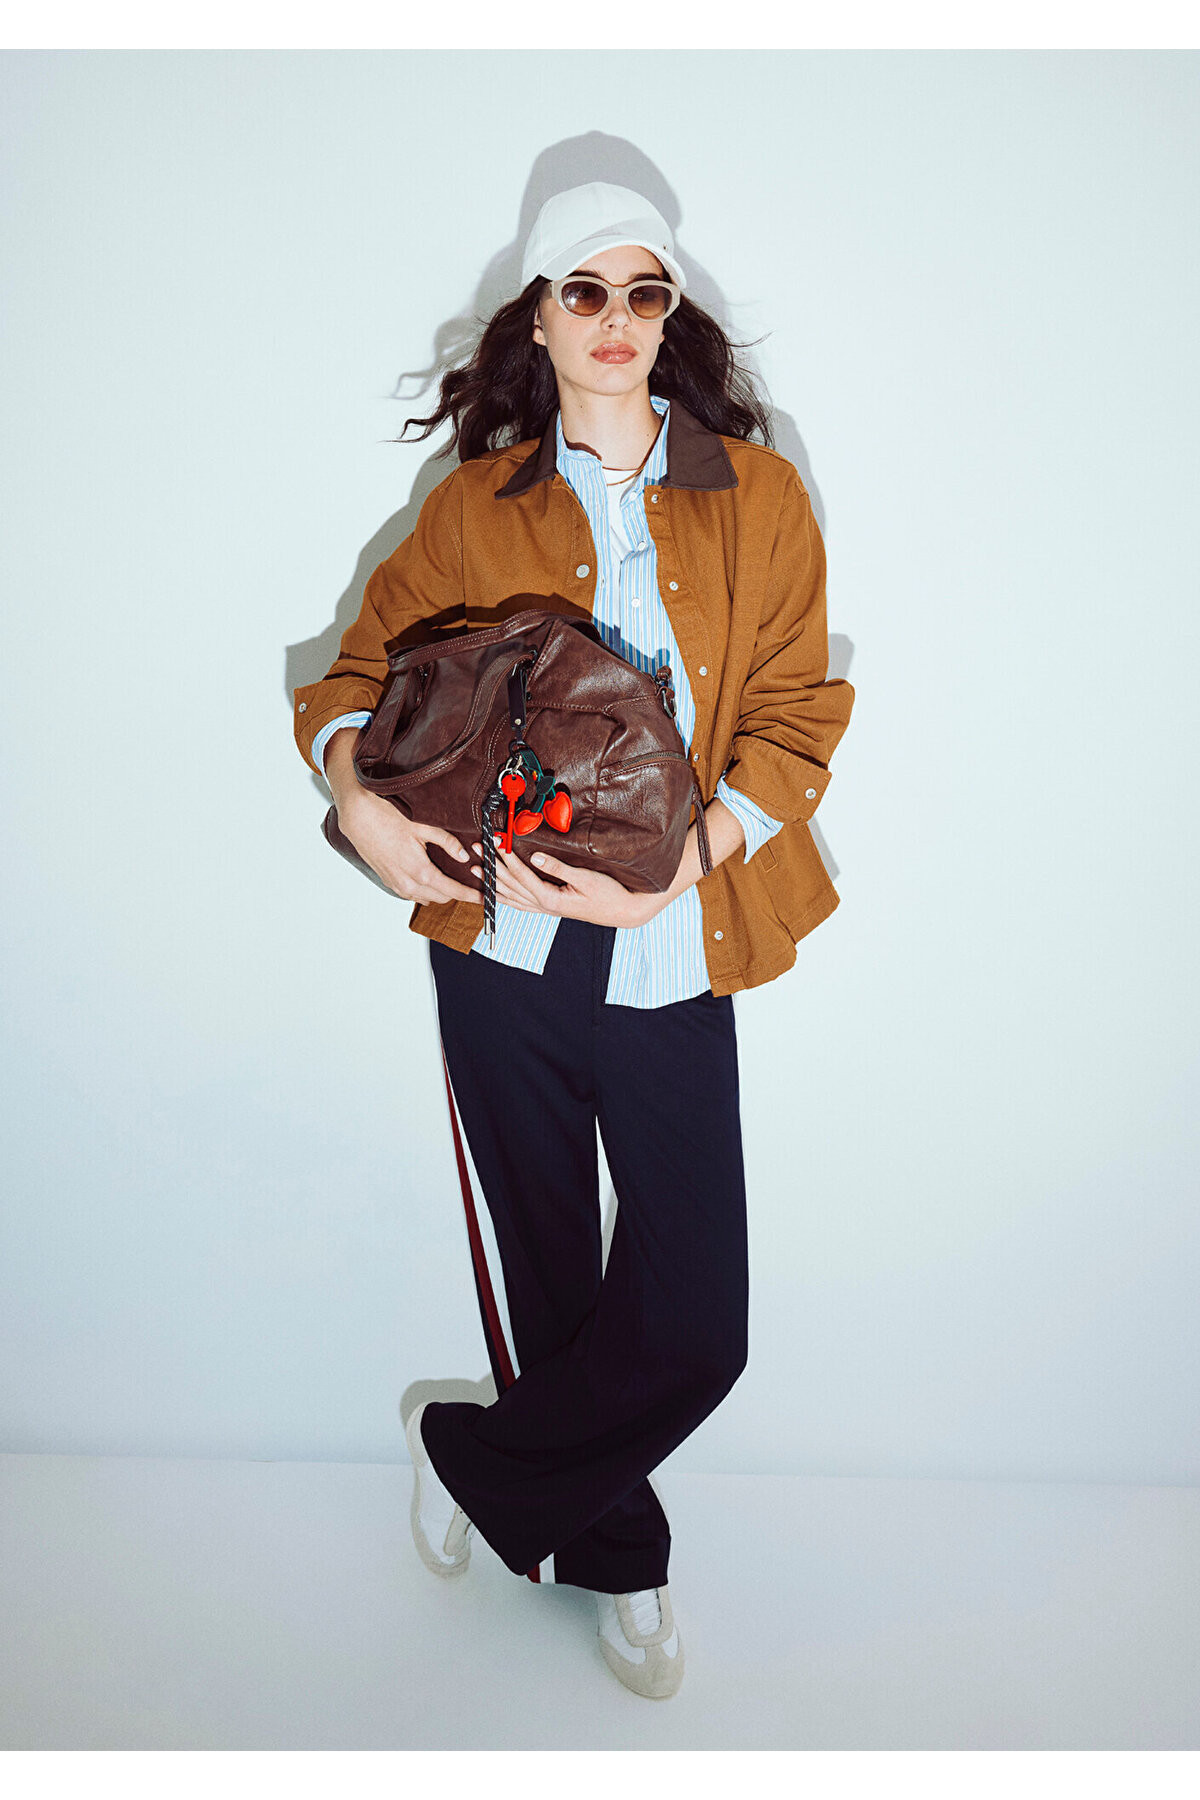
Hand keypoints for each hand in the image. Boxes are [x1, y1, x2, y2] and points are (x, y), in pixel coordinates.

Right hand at [338, 791, 481, 904]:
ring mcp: (397, 884)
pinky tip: (428, 879)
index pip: (453, 891)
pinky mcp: (389, 881)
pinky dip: (424, 890)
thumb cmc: (387, 819)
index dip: (471, 896)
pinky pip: (412, 894)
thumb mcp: (423, 827)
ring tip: (450, 881)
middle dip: (458, 893)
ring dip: (440, 892)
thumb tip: (463, 855)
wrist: (358, 818)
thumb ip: (447, 843)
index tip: (484, 898)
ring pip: (426, 898)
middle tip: (470, 884)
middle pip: (442, 897)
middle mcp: (408, 883)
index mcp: (420, 871)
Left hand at [469, 839, 671, 927]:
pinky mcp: (550, 908)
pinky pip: (520, 904)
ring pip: (511, 896)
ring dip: (492, 881)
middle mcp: (545, 906)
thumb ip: (558, 868)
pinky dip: (504, 897)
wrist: (623, 912)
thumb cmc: (608, 894)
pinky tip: (495, 891)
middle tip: (477, 848)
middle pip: (510, 885)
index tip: (495, 841)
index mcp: (551, 898)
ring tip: (476, 867)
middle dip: (491, 866)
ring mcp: (546, 909)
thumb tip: (535, 856)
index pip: (522, 874)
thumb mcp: (586, 877)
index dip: (506, 857)